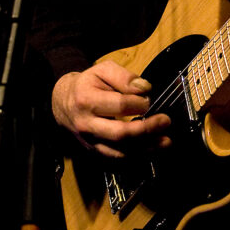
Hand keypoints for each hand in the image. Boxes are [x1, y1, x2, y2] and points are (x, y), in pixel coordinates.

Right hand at [52, 59, 171, 157]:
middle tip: (166, 121)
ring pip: (120, 152)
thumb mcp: (102, 70)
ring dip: (147, 149)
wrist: (62, 103)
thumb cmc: (87, 84)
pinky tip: (153, 149)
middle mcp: (87, 125)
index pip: (119, 106)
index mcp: (87, 100)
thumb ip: (124, 76)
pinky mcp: (95, 152)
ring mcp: (90, 142)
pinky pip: (118, 159)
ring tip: (166, 141)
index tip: (149, 99)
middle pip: (120, 134)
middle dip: (147, 129)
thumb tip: (145, 88)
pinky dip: (138, 156)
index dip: (139, 103)